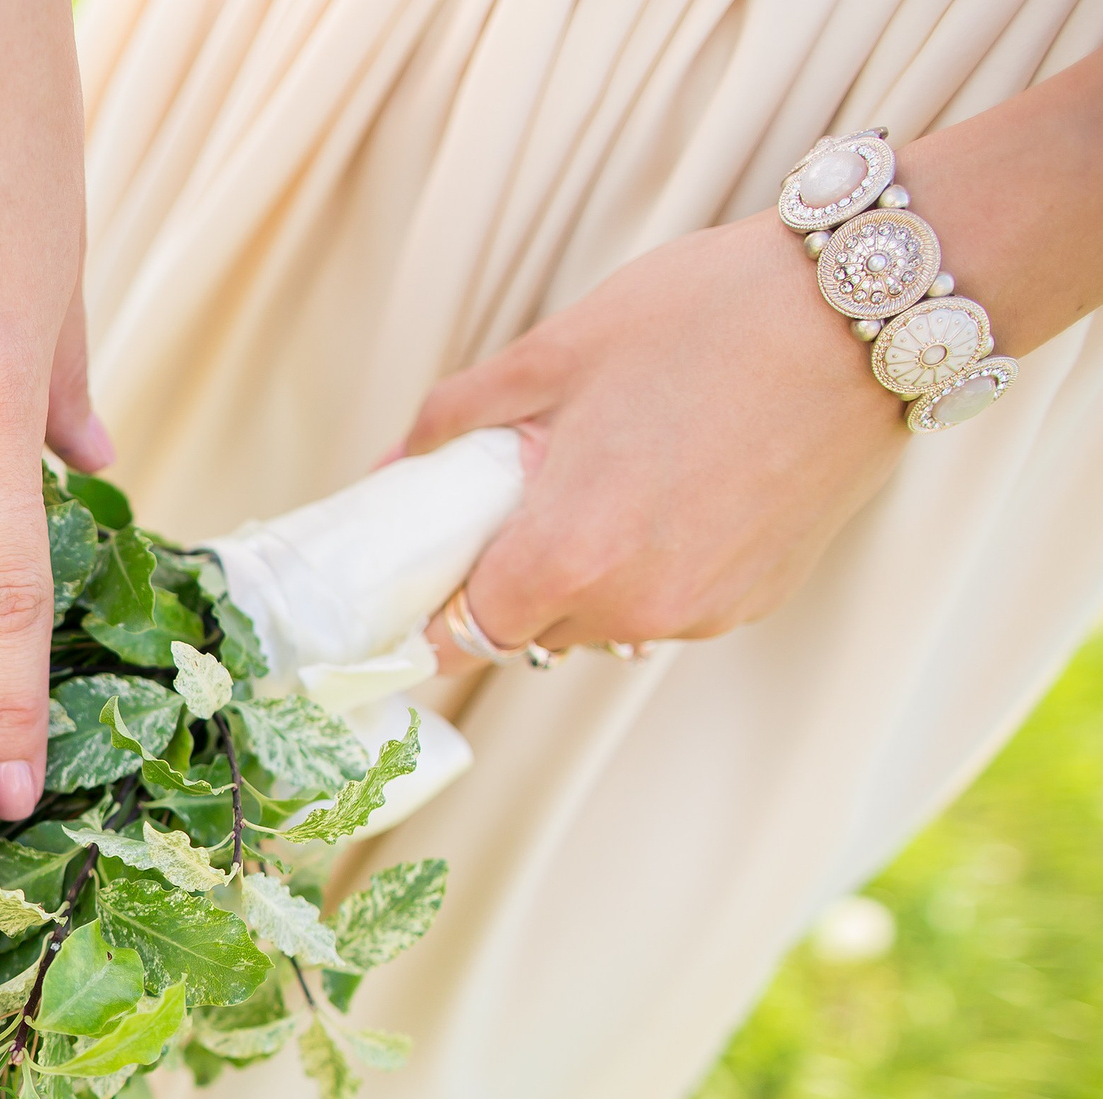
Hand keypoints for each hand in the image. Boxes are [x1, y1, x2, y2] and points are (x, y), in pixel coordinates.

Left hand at [405, 214, 907, 661]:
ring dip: (580, 577)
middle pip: (530, 631)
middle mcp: (635, 606)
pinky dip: (647, 568)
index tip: (428, 575)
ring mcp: (703, 610)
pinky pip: (668, 605)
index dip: (436, 606)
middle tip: (509, 508)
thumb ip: (456, 421)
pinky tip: (667, 492)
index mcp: (569, 557)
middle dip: (507, 582)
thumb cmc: (705, 317)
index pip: (464, 631)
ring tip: (598, 486)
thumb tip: (393, 465)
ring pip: (601, 624)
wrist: (863, 309)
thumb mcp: (554, 353)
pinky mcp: (757, 598)